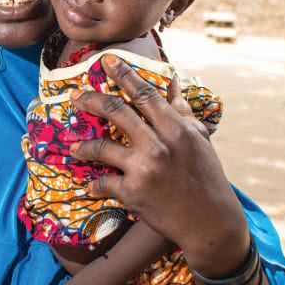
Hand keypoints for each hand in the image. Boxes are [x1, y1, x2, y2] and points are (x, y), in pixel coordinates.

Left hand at [69, 55, 249, 275]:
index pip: (145, 94)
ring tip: (74, 146)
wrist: (210, 223)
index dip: (124, 74)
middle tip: (75, 95)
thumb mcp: (199, 140)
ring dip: (83, 146)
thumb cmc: (207, 177)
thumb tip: (173, 82)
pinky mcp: (132, 194)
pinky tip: (91, 185)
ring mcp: (143, 169)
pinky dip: (95, 184)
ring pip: (102, 148)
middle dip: (91, 99)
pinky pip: (103, 183)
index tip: (106, 61)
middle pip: (117, 112)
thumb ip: (182, 111)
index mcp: (177, 129)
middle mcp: (158, 145)